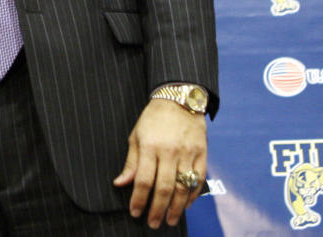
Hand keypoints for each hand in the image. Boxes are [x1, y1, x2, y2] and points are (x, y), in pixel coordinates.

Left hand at [113, 99, 206, 228]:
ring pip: (183, 187)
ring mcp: (188, 153)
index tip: (135, 212)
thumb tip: (121, 184)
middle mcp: (169, 151)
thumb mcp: (136, 136)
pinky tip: (186, 205)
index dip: (139, 200)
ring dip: (177, 208)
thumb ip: (131, 162)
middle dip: (158, 209)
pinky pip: (198, 179)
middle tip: (153, 223)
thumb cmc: (153, 118)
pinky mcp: (202, 153)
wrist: (178, 99)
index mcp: (150, 147)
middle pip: (164, 188)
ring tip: (170, 220)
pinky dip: (193, 195)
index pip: (143, 180)